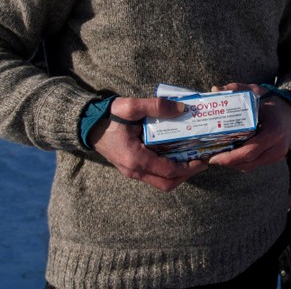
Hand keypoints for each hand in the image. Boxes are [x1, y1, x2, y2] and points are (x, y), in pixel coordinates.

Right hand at [88, 96, 207, 190]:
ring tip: (191, 158)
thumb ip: (156, 106)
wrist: (87, 124)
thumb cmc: (109, 116)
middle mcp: (134, 170)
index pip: (169, 172)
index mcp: (136, 159)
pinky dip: (168, 169)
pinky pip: (153, 175)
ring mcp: (131, 171)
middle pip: (167, 184)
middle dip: (186, 175)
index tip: (203, 159)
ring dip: (178, 173)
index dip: (189, 168)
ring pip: (160, 181)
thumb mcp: (132, 106)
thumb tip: (182, 109)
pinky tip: (176, 154)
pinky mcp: (131, 167)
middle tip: (200, 162)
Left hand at [208, 82, 290, 171]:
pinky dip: (242, 161)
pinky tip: (230, 154)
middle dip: (227, 162)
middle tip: (210, 157)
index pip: (249, 151)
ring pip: (250, 166)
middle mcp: (277, 146)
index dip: (230, 157)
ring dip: (233, 163)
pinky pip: (255, 163)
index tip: (214, 158)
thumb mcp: (255, 91)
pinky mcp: (276, 157)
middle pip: (248, 162)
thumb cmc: (272, 101)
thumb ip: (236, 88)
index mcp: (273, 131)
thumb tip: (215, 89)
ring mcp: (278, 154)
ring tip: (217, 156)